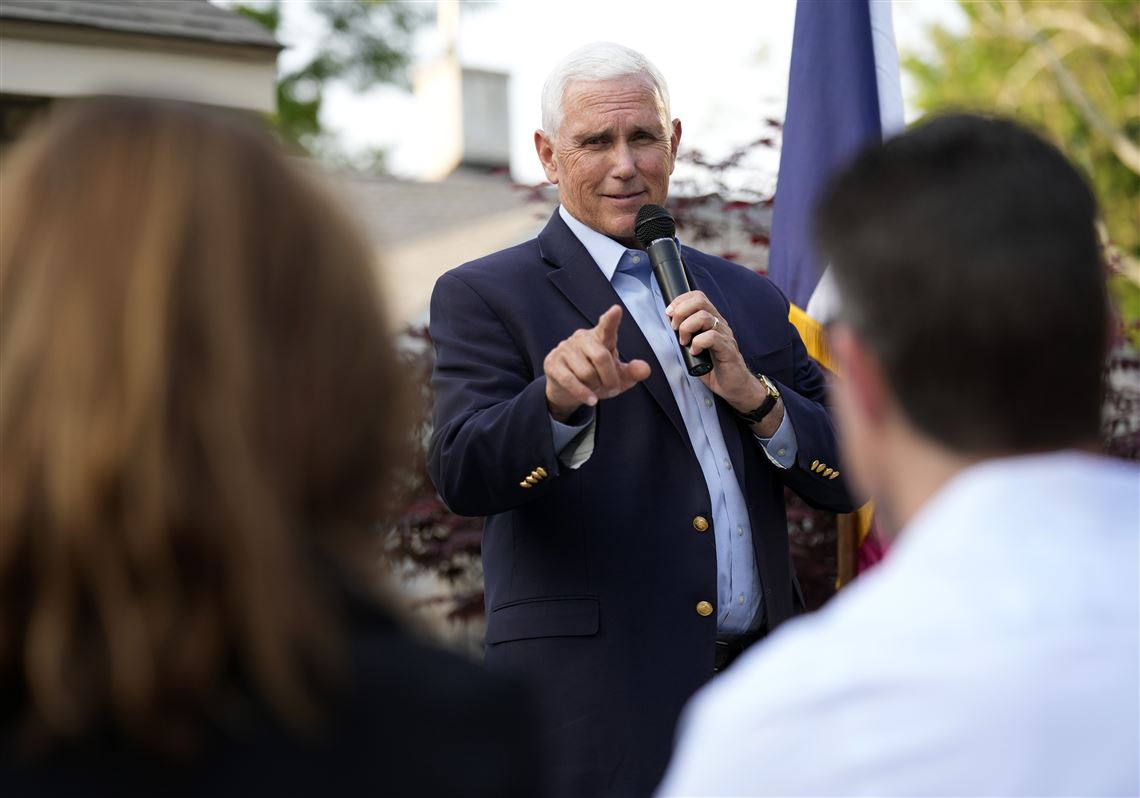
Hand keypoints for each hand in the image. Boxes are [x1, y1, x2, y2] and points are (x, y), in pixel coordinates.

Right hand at [544, 305, 651, 421]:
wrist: (567, 390)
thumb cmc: (596, 378)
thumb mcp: (617, 377)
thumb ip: (632, 372)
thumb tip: (645, 370)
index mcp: (601, 336)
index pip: (607, 326)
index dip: (611, 319)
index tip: (616, 310)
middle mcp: (582, 338)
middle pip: (601, 357)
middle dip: (610, 378)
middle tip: (613, 388)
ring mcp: (565, 348)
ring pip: (586, 372)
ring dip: (595, 387)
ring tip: (594, 388)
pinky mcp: (552, 362)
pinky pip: (570, 380)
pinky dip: (583, 393)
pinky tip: (590, 399)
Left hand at [665, 291, 782, 434]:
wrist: (734, 386)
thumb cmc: (714, 367)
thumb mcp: (695, 346)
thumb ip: (685, 334)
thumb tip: (669, 325)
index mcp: (711, 320)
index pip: (697, 297)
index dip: (680, 300)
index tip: (669, 313)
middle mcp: (719, 324)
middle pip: (700, 301)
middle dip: (681, 312)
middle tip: (675, 328)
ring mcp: (725, 335)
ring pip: (704, 317)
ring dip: (687, 328)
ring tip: (684, 342)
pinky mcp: (727, 349)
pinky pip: (712, 337)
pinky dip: (698, 343)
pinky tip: (694, 352)